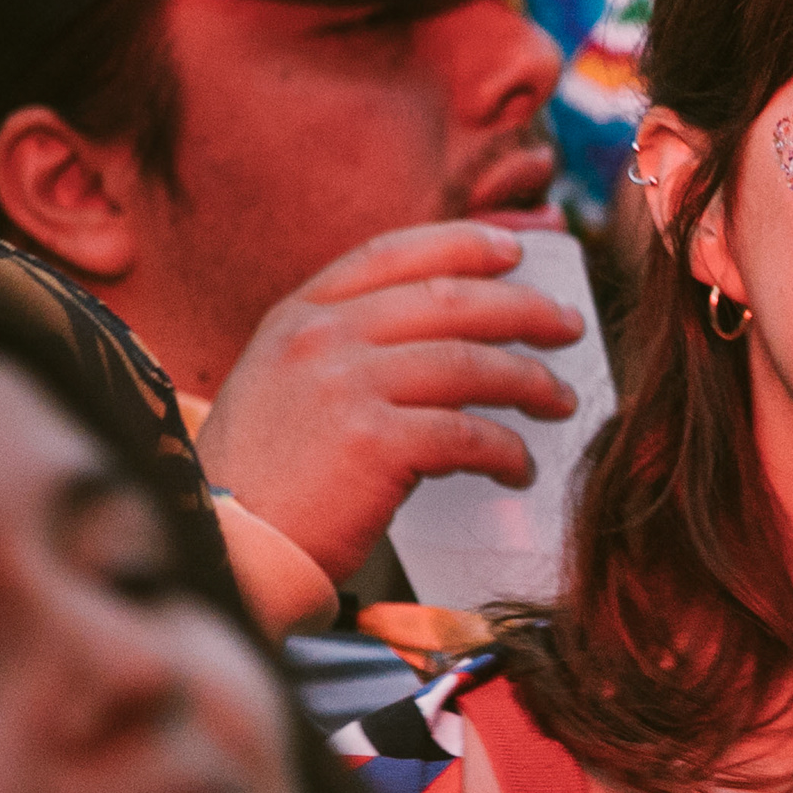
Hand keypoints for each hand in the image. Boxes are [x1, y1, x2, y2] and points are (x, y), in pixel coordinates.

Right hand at [193, 221, 584, 581]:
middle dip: (522, 309)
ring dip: (530, 382)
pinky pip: (468, 435)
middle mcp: (320, 338)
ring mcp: (346, 386)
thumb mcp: (279, 386)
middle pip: (448, 299)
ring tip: (560, 402)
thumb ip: (342, 352)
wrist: (224, 548)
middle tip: (567, 327)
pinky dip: (506, 452)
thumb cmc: (259, 482)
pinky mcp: (374, 443)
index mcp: (297, 317)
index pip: (392, 254)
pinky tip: (518, 469)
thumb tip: (446, 346)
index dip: (461, 245)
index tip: (512, 250)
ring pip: (469, 363)